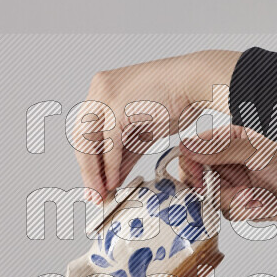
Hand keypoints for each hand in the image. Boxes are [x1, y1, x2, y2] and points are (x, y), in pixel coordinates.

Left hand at [72, 50, 239, 202]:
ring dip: (93, 172)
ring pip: (87, 142)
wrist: (196, 82)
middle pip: (81, 138)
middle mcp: (98, 90)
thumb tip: (114, 176)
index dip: (88, 160)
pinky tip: (114, 182)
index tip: (94, 182)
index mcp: (102, 89)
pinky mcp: (117, 106)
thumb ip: (125, 151)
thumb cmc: (177, 100)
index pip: (85, 131)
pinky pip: (109, 144)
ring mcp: (106, 96)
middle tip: (94, 194)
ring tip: (101, 193)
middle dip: (87, 170)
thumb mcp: (144, 129)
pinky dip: (110, 167)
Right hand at [179, 126, 276, 239]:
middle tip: (227, 190)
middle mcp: (230, 163)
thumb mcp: (256, 150)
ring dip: (235, 201)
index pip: (196, 152)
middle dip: (214, 189)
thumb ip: (220, 149)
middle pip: (201, 180)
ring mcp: (237, 184)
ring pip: (215, 199)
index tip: (197, 175)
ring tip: (254, 197)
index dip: (192, 165)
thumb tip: (187, 145)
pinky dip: (248, 210)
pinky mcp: (245, 205)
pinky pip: (231, 213)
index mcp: (231, 141)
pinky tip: (264, 203)